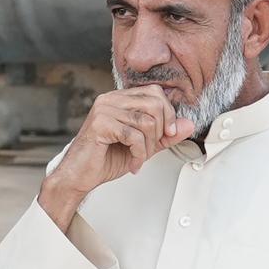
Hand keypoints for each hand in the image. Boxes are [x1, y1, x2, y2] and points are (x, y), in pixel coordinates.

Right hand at [38, 85, 192, 229]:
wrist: (79, 176)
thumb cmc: (106, 159)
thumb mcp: (144, 146)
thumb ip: (165, 135)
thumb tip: (189, 124)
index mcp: (120, 98)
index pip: (155, 92)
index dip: (168, 113)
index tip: (168, 134)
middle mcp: (111, 99)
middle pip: (154, 103)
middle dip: (160, 130)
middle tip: (152, 148)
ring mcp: (104, 109)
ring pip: (146, 121)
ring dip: (148, 146)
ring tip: (139, 158)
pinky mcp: (100, 124)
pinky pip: (133, 136)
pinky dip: (139, 154)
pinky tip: (133, 164)